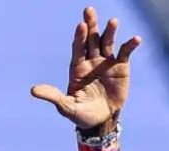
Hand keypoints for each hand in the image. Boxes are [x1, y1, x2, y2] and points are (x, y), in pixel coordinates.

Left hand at [31, 7, 141, 129]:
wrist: (101, 121)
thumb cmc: (81, 115)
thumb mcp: (66, 106)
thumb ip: (53, 96)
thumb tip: (33, 90)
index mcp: (77, 68)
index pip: (77, 49)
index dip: (79, 38)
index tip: (80, 26)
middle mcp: (91, 61)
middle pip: (90, 40)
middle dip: (90, 26)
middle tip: (88, 11)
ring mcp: (106, 62)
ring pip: (107, 42)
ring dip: (110, 31)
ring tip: (113, 21)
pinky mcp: (120, 66)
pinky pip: (125, 52)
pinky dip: (130, 45)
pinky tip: (136, 39)